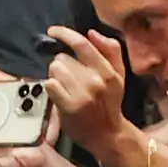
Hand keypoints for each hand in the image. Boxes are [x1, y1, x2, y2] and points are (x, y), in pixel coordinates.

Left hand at [39, 25, 138, 166]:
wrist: (108, 134)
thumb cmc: (109, 102)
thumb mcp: (118, 76)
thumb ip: (110, 52)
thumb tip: (92, 33)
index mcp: (108, 72)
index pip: (82, 44)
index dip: (64, 34)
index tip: (53, 31)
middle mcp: (96, 81)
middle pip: (62, 57)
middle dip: (63, 65)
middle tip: (72, 78)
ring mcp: (82, 94)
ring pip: (54, 69)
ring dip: (56, 76)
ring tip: (66, 87)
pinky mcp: (69, 106)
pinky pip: (49, 84)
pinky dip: (51, 87)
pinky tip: (60, 94)